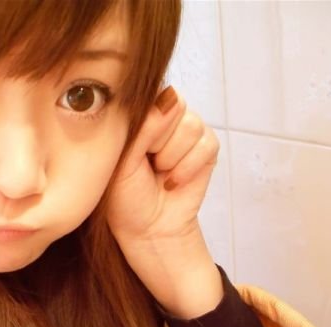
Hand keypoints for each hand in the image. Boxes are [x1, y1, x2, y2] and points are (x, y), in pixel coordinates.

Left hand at [106, 86, 223, 318]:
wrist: (148, 228)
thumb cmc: (126, 196)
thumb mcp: (123, 160)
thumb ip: (143, 127)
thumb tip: (171, 97)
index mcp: (140, 114)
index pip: (151, 94)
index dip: (145, 124)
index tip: (133, 151)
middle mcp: (165, 117)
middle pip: (175, 106)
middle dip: (158, 143)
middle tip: (148, 166)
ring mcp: (187, 131)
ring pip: (191, 126)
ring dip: (172, 158)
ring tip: (160, 175)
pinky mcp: (207, 148)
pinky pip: (207, 143)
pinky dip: (189, 167)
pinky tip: (174, 181)